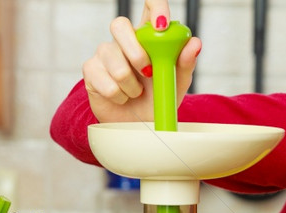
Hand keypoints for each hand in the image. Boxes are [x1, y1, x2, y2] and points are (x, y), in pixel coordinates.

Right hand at [81, 0, 201, 123]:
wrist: (138, 126)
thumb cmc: (157, 99)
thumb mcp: (176, 82)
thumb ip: (185, 63)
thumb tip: (195, 42)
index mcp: (147, 36)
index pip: (149, 5)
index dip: (155, 7)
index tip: (162, 25)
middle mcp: (123, 40)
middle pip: (118, 24)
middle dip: (136, 53)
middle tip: (148, 74)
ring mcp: (104, 53)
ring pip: (115, 61)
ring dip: (131, 86)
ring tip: (136, 93)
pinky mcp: (91, 70)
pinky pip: (105, 81)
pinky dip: (119, 96)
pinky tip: (121, 98)